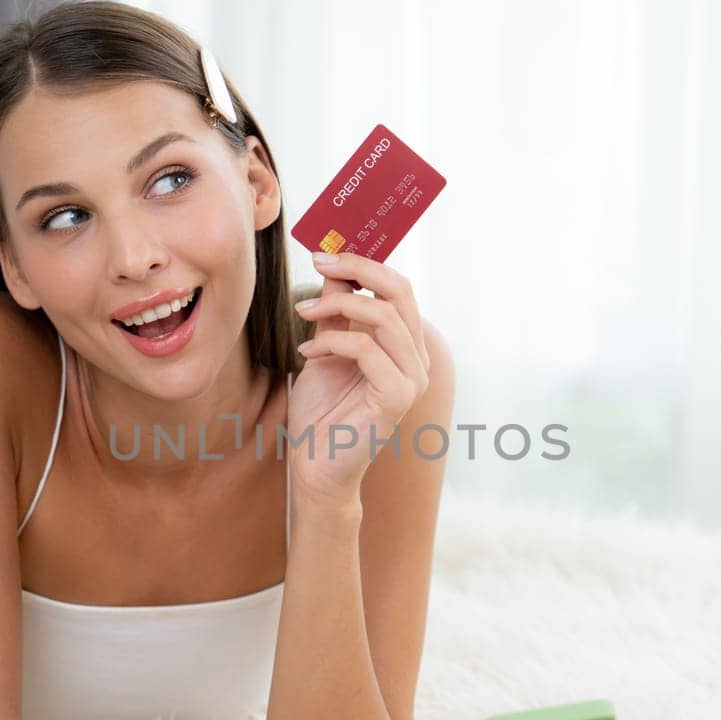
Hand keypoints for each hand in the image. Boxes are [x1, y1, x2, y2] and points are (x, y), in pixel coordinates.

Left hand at [289, 251, 431, 502]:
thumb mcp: (325, 349)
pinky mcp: (398, 397)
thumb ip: (335, 312)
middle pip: (401, 292)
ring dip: (338, 306)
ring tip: (304, 312)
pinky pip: (367, 349)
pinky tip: (308, 353)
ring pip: (385, 317)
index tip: (326, 253)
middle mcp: (416, 360)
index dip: (366, 264)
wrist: (316, 467)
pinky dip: (333, 342)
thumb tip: (334, 266)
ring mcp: (412, 379)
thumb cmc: (322, 413)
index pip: (399, 289)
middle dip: (358, 269)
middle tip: (320, 261)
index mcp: (405, 347)